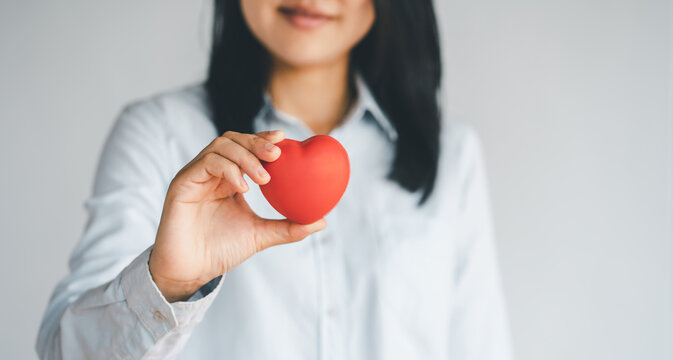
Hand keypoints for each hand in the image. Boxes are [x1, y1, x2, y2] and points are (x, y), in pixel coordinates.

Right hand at [149, 130, 325, 301]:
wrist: (191, 270)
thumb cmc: (221, 250)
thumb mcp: (261, 235)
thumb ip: (288, 227)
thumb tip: (322, 221)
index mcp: (228, 178)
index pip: (245, 147)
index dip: (263, 139)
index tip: (285, 139)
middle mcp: (210, 172)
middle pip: (232, 140)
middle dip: (256, 142)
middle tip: (277, 155)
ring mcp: (195, 175)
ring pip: (220, 146)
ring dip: (245, 157)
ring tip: (263, 178)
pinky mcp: (182, 183)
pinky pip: (206, 163)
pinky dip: (228, 169)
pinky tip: (244, 187)